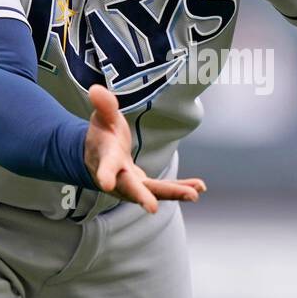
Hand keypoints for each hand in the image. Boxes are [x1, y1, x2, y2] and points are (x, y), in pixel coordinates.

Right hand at [84, 84, 206, 213]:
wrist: (98, 158)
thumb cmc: (101, 135)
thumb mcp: (102, 118)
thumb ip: (104, 106)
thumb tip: (97, 89)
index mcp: (106, 159)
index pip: (105, 166)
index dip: (105, 174)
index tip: (105, 184)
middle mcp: (118, 177)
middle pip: (131, 187)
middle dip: (142, 196)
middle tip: (152, 208)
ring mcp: (133, 185)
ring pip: (153, 192)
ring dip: (173, 193)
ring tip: (195, 193)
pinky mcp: (146, 187)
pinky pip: (164, 189)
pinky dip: (181, 189)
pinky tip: (199, 188)